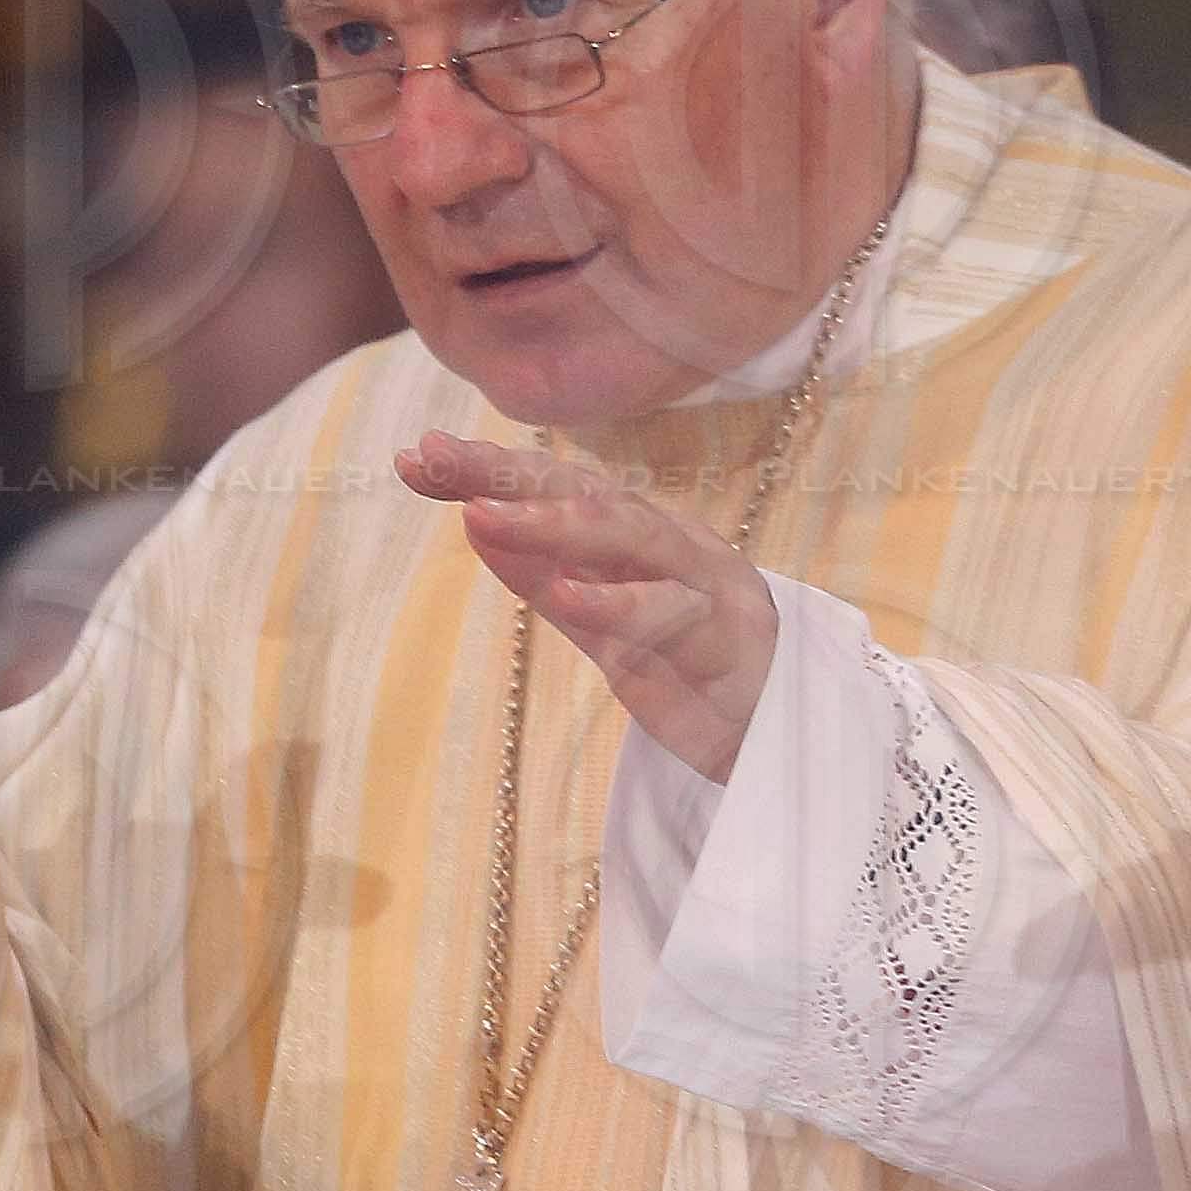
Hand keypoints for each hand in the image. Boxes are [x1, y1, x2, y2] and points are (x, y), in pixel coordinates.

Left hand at [396, 434, 777, 783]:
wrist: (775, 733)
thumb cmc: (683, 659)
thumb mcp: (596, 615)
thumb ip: (542, 572)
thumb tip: (472, 516)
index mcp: (639, 532)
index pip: (557, 484)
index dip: (490, 467)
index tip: (415, 458)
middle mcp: (671, 544)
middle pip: (587, 494)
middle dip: (509, 475)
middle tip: (436, 459)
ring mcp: (704, 587)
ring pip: (633, 539)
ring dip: (554, 524)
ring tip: (482, 514)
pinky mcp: (727, 643)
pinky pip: (673, 616)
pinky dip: (620, 603)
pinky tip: (568, 594)